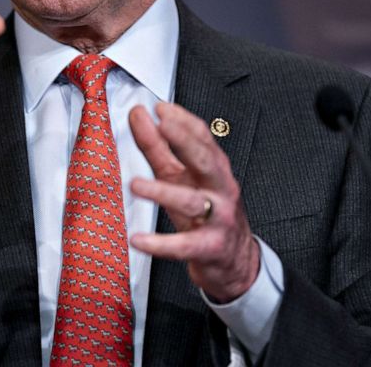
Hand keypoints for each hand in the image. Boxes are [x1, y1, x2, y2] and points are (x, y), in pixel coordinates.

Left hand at [128, 103, 259, 301]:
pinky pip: (183, 246)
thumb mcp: (180, 177)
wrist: (235, 261)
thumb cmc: (205, 212)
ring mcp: (218, 218)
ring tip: (135, 185)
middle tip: (162, 126)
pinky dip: (160, 244)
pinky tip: (137, 239)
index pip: (203, 138)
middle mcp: (220, 189)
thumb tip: (139, 115)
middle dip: (186, 141)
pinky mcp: (209, 247)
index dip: (183, 121)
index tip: (161, 107)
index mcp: (214, 169)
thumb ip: (158, 147)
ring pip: (191, 202)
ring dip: (162, 192)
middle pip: (206, 161)